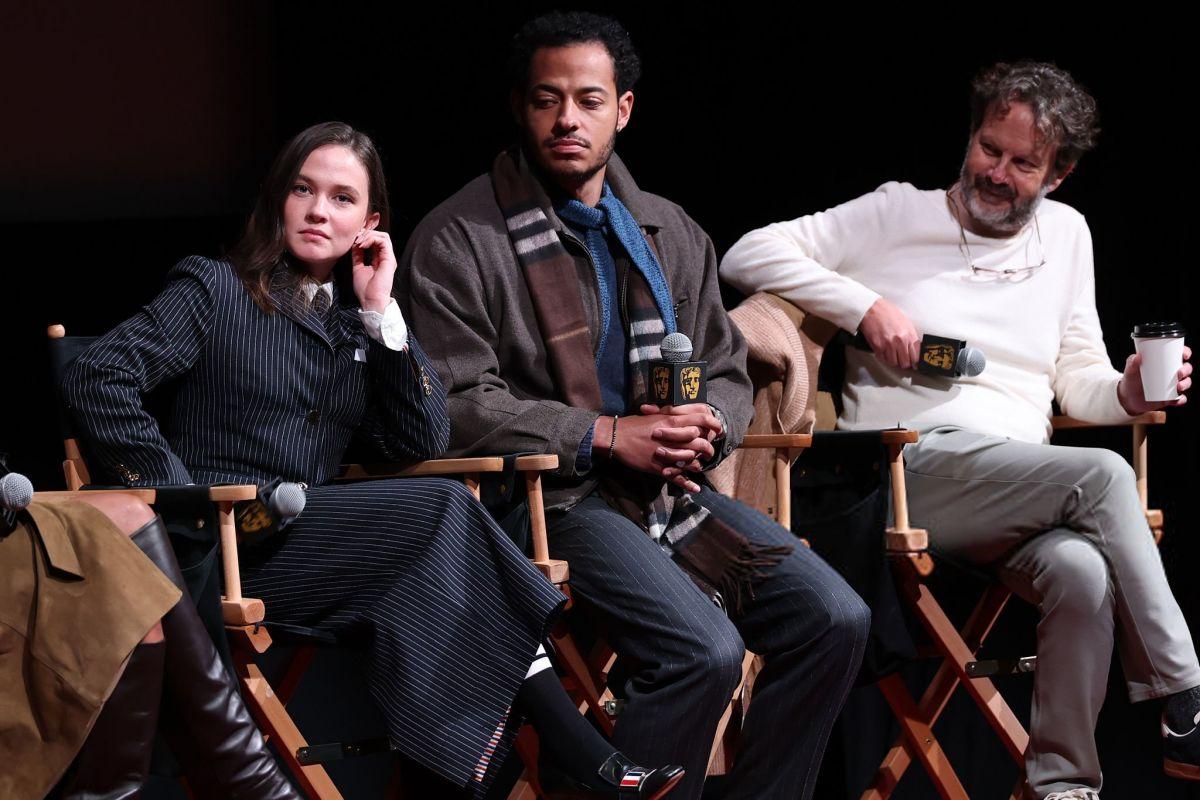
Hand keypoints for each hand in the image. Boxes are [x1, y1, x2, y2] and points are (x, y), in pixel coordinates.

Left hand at [351, 229, 397, 312]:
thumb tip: (355, 244)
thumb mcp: (358, 267)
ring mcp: (389, 258)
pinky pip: (383, 241)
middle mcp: (385, 257)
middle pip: (380, 236)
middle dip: (367, 234)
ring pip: (383, 236)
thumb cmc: (365, 289)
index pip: (375, 242)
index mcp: (379, 260)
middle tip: (356, 239)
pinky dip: (371, 239)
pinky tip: (362, 245)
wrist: (371, 300)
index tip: (354, 240)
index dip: (364, 237)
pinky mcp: (389, 259)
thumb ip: (358, 256)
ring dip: (369, 235)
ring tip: (359, 242)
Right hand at [595, 408, 719, 492]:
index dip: (713, 424)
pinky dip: (688, 484)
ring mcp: (667, 453)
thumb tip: (684, 415)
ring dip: (698, 464)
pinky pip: (677, 477)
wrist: (616, 437)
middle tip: (710, 451)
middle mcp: (673, 437)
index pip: (701, 419)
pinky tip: (696, 488)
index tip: (718, 429)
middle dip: (709, 448)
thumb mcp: (654, 415)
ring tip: (700, 466)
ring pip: (692, 461)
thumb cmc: (634, 424)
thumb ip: (670, 415)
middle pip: (701, 443)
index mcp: (672, 421)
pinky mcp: (659, 467)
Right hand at [859, 297, 919, 369]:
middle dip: (904, 362)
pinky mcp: (877, 346)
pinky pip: (883, 359)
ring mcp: (888, 345)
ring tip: (891, 354)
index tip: (914, 365)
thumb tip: (915, 349)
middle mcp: (900, 341)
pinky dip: (883, 358)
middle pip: (905, 363)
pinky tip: (884, 352)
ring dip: (893, 360)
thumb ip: (911, 336)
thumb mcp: (905, 323)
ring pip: (894, 363)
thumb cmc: (888, 313)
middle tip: (901, 360)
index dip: (915, 362)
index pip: (916, 356)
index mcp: (909, 334)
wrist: (872, 308)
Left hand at [1117, 345, 1190, 413]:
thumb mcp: (1130, 371)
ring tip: (1178, 387)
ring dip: (1186, 384)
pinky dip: (1181, 400)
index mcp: (1165, 363)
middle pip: (1186, 369)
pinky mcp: (1171, 398)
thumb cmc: (1131, 380)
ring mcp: (1173, 386)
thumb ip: (1132, 363)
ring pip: (1186, 383)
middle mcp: (1172, 373)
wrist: (1128, 398)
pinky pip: (1180, 399)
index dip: (1186, 352)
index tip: (1184, 355)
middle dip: (1186, 370)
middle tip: (1179, 373)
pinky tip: (1177, 400)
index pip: (1179, 355)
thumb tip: (1137, 356)